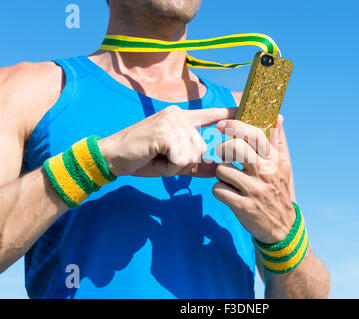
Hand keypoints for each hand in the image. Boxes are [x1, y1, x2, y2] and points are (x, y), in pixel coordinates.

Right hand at [98, 105, 235, 177]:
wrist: (111, 156)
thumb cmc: (142, 158)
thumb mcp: (172, 161)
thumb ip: (196, 163)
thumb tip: (218, 170)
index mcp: (180, 117)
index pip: (210, 113)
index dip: (229, 112)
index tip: (246, 109)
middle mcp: (178, 115)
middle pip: (202, 146)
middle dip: (185, 161)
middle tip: (163, 158)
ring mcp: (171, 122)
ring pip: (194, 153)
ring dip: (176, 164)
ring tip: (157, 158)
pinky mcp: (165, 132)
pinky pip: (182, 158)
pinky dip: (170, 166)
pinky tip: (154, 158)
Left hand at [213, 115, 295, 243]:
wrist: (283, 229)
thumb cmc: (278, 191)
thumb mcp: (284, 167)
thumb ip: (278, 141)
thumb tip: (277, 116)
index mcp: (276, 161)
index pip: (256, 134)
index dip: (236, 126)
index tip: (222, 125)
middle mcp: (266, 173)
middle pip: (235, 148)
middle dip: (222, 149)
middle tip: (222, 154)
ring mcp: (254, 190)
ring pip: (222, 170)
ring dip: (221, 174)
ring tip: (230, 180)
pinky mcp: (243, 207)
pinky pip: (218, 189)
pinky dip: (218, 191)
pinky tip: (228, 193)